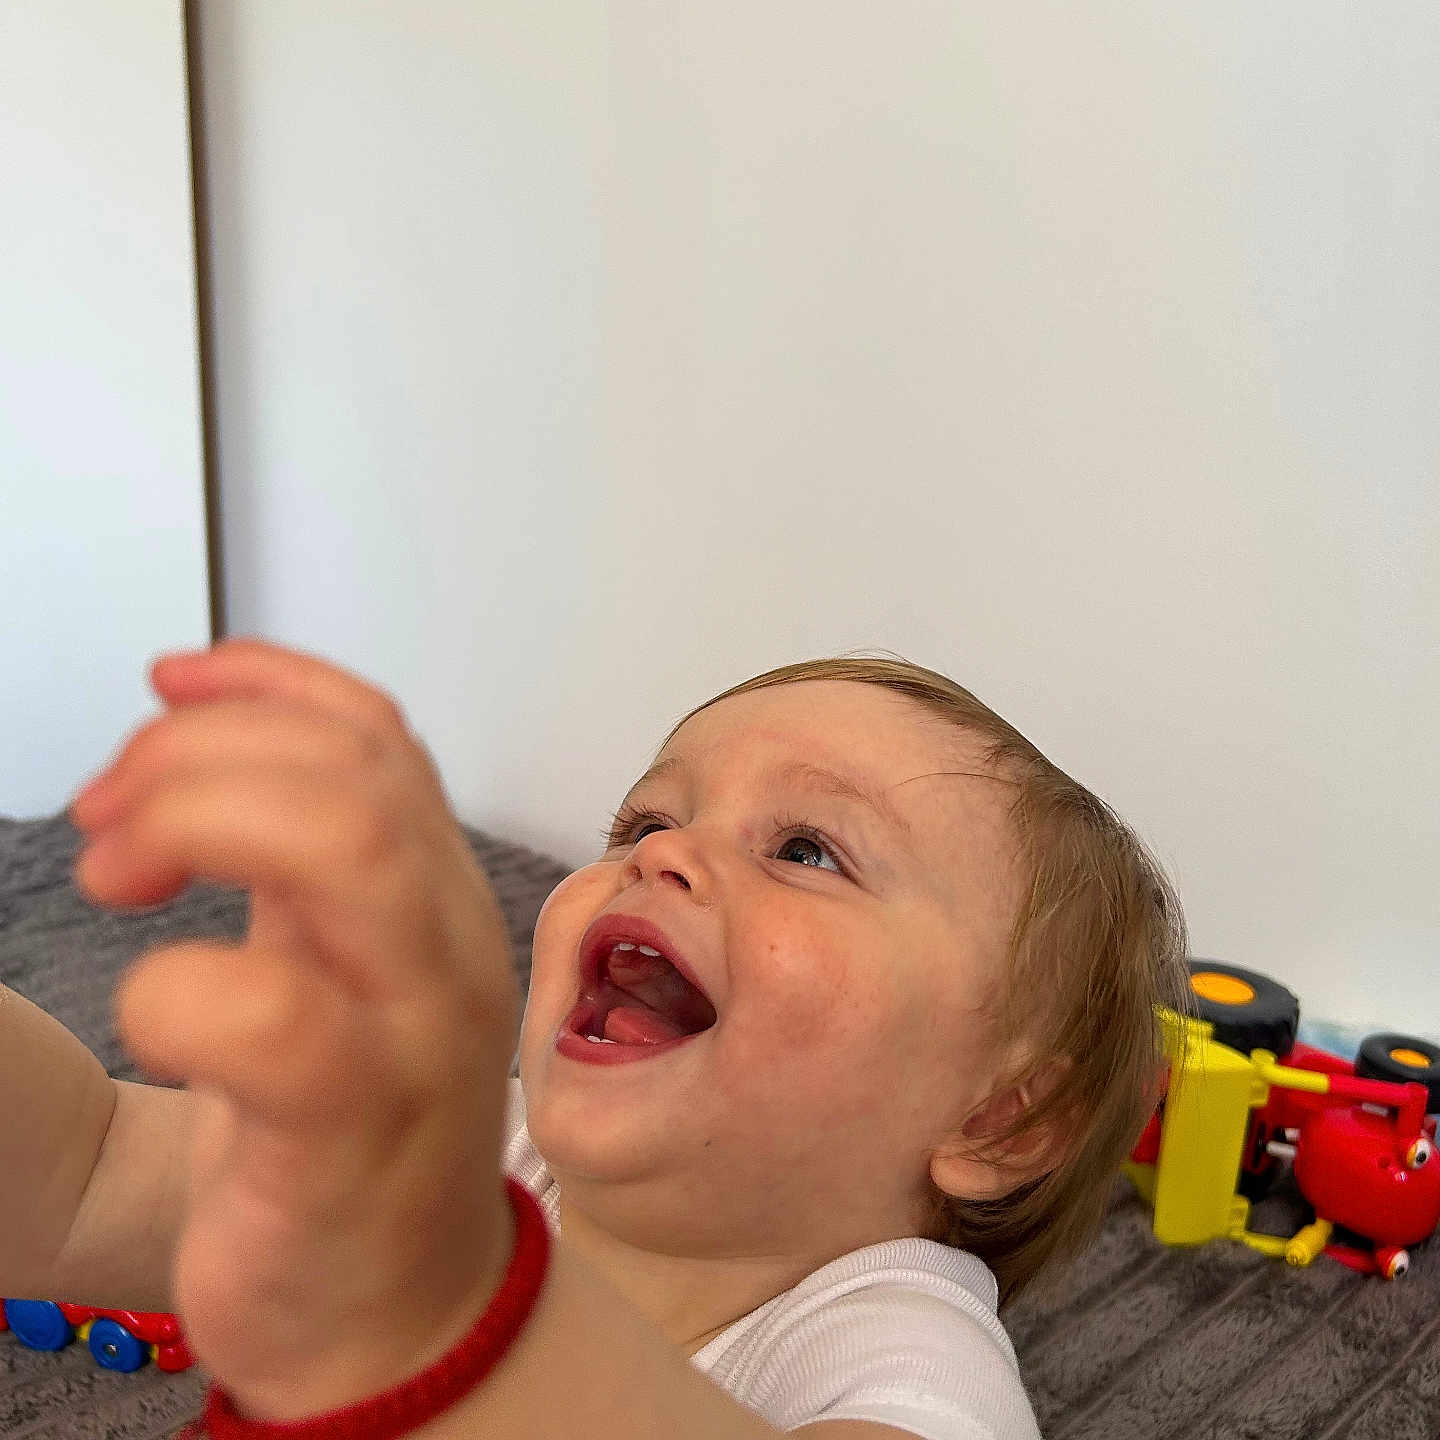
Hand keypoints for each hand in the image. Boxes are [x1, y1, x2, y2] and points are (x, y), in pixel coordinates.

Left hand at [70, 639, 519, 1420]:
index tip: (163, 684)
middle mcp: (444, 946)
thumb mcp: (335, 964)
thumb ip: (300, 856)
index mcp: (433, 895)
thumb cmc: (348, 1126)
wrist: (396, 1310)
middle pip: (356, 771)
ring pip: (346, 851)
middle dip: (204, 755)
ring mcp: (413, 1033)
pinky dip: (177, 988)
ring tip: (117, 876)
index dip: (268, 679)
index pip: (379, 734)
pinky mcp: (355, 1131)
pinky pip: (276, 1021)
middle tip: (106, 818)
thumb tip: (203, 734)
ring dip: (200, 820)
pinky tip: (154, 1010)